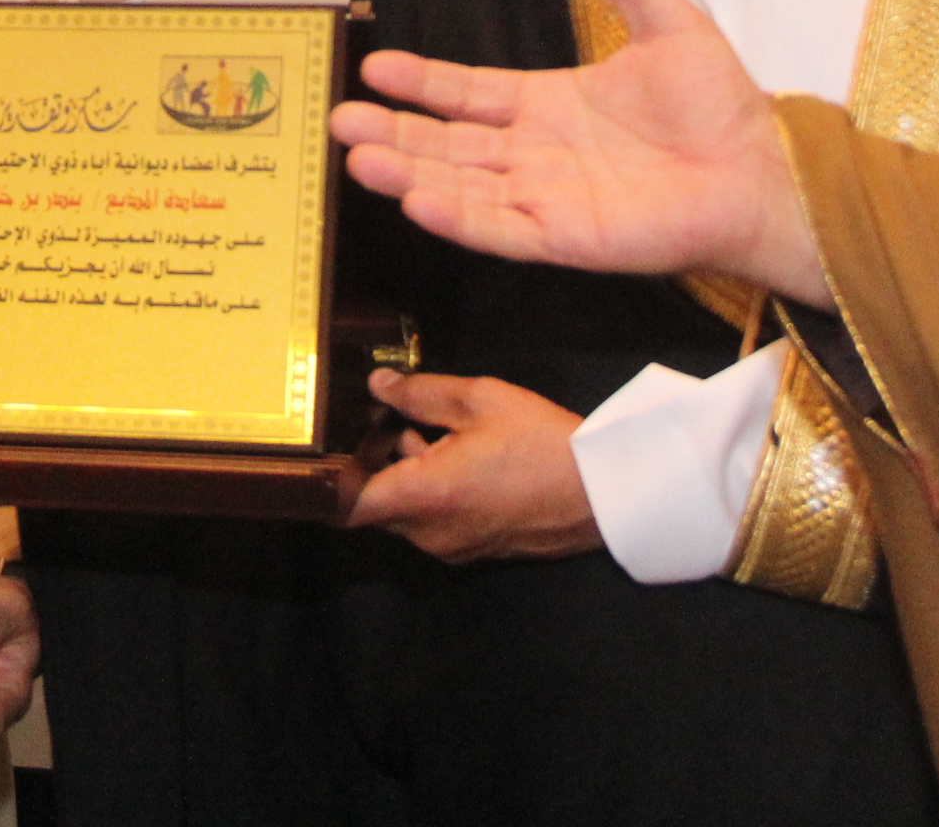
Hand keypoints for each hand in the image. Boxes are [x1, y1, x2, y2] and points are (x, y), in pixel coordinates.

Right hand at [328, 0, 829, 306]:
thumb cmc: (721, 110)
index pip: (468, 95)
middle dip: (392, 132)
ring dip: (407, 171)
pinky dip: (457, 216)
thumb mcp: (672, 27)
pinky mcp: (565, 236)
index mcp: (550, 106)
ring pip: (459, 184)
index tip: (373, 68)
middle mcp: (536, 154)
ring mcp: (546, 198)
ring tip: (357, 155)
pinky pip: (499, 228)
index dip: (422, 82)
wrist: (760, 172)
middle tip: (338, 120)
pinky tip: (416, 201)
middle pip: (447, 143)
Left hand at [346, 371, 602, 563]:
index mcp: (424, 497)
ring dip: (411, 476)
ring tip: (443, 434)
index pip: (347, 504)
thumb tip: (378, 385)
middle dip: (380, 463)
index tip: (338, 442)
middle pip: (375, 502)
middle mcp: (429, 533)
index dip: (333, 476)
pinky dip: (435, 493)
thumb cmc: (542, 443)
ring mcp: (451, 548)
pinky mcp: (472, 552)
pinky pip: (433, 522)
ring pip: (405, 511)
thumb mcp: (481, 400)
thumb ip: (421, 393)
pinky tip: (466, 459)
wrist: (605, 494)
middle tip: (401, 420)